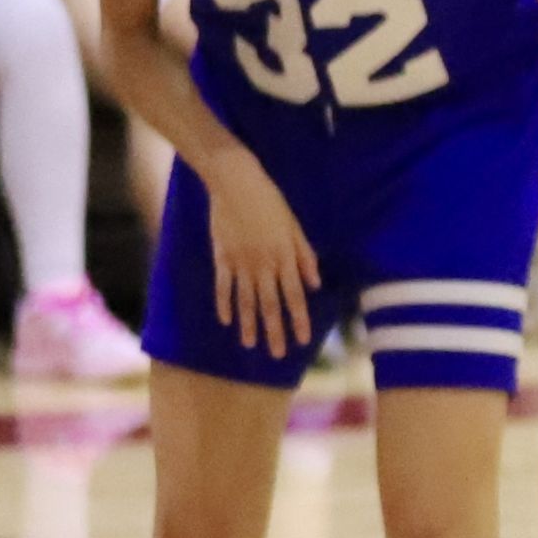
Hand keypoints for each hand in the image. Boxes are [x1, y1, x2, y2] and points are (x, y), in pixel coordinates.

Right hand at [203, 150, 321, 358]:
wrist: (236, 182)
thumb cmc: (271, 201)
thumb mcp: (295, 226)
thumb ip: (305, 256)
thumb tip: (316, 284)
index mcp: (284, 256)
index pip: (294, 296)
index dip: (298, 319)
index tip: (301, 341)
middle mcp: (263, 263)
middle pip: (269, 304)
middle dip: (274, 331)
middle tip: (277, 355)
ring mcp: (240, 261)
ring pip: (245, 299)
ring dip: (248, 324)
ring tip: (250, 345)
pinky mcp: (221, 256)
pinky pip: (222, 285)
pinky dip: (223, 303)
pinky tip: (225, 321)